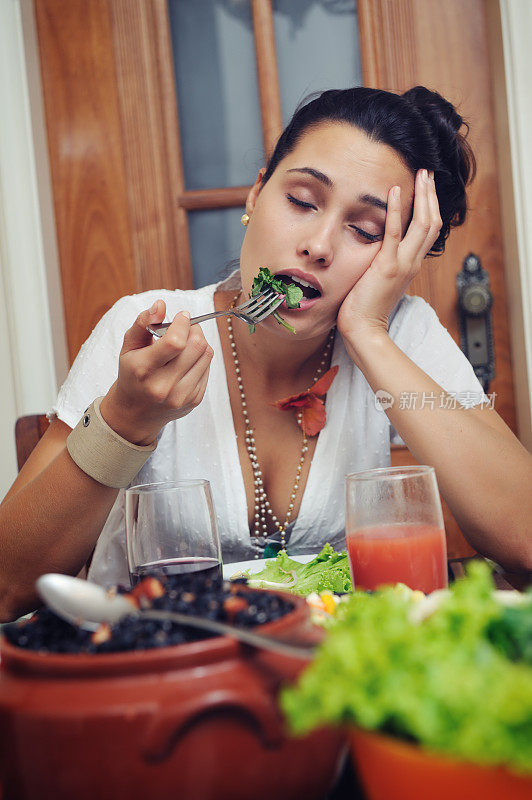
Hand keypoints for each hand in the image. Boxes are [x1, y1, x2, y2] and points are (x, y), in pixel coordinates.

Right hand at [100, 301, 213, 444]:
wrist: (135, 413)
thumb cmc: (132, 375)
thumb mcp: (129, 347)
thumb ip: (143, 323)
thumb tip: (161, 305)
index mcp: (143, 370)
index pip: (175, 342)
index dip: (183, 323)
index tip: (181, 316)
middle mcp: (163, 386)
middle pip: (197, 346)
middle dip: (194, 329)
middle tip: (185, 327)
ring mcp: (181, 396)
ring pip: (206, 355)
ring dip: (199, 342)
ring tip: (185, 343)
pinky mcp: (194, 400)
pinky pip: (208, 368)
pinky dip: (200, 358)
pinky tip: (186, 361)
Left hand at [337, 169, 441, 348]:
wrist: (363, 330)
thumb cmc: (365, 309)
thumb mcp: (379, 281)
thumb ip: (382, 264)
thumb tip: (376, 251)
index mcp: (410, 265)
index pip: (428, 231)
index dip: (429, 207)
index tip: (425, 187)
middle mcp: (412, 262)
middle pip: (432, 222)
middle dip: (431, 195)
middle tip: (427, 172)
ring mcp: (402, 263)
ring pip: (422, 223)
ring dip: (423, 196)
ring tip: (421, 174)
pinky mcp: (386, 266)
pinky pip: (393, 232)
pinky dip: (395, 209)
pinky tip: (394, 190)